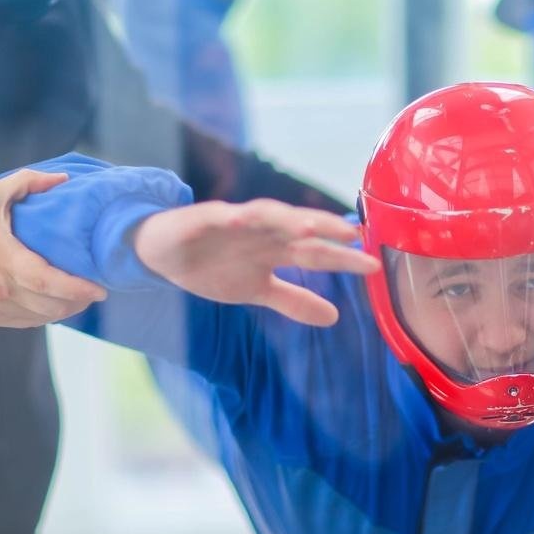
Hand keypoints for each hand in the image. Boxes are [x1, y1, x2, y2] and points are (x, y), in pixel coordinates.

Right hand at [0, 170, 107, 326]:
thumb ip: (28, 183)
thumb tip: (63, 179)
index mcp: (1, 257)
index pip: (47, 281)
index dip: (77, 288)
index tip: (99, 289)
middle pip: (50, 304)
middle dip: (78, 301)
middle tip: (93, 291)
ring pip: (41, 317)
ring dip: (65, 310)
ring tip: (79, 299)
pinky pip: (26, 323)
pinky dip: (44, 316)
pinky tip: (54, 306)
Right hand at [133, 199, 380, 325]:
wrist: (160, 251)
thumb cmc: (212, 264)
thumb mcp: (256, 290)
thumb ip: (293, 300)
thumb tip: (334, 317)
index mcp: (276, 249)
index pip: (316, 253)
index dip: (343, 258)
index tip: (373, 266)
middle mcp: (262, 231)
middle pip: (298, 228)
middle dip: (324, 230)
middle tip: (352, 236)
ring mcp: (233, 222)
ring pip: (265, 216)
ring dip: (285, 218)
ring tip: (308, 227)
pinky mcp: (202, 219)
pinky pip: (217, 216)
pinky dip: (230, 216)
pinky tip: (240, 217)